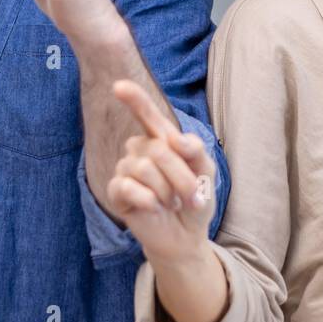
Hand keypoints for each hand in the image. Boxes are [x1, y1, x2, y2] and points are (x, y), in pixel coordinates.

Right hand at [107, 79, 216, 264]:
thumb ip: (195, 150)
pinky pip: (129, 187)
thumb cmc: (195, 199)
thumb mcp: (205, 171)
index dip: (134, 99)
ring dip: (168, 192)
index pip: (147, 114)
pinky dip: (149, 201)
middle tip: (190, 197)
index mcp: (161, 139)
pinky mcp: (116, 192)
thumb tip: (174, 139)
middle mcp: (140, 150)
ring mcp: (126, 170)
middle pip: (158, 149)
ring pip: (145, 168)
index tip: (119, 86)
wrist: (186, 236)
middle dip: (182, 176)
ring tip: (171, 203)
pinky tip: (154, 208)